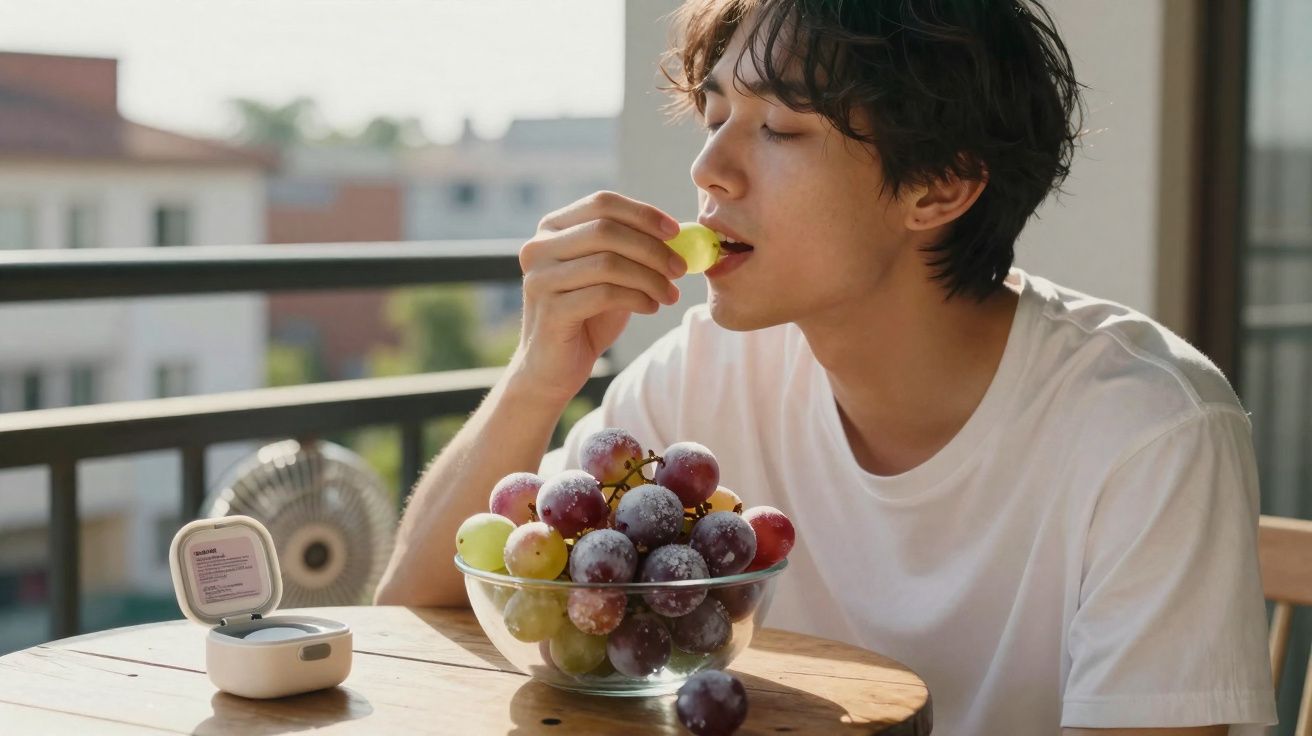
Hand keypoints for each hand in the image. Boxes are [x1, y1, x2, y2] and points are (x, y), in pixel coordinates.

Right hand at [510, 191, 685, 406]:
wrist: (554, 367)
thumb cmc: (586, 316)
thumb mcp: (610, 275)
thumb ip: (632, 249)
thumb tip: (680, 231)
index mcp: (552, 228)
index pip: (602, 203)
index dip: (643, 214)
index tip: (676, 232)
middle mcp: (538, 248)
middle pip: (606, 230)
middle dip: (652, 248)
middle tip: (681, 268)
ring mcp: (540, 279)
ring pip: (608, 263)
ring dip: (649, 277)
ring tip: (670, 294)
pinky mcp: (550, 311)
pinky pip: (604, 294)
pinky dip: (637, 298)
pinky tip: (650, 307)